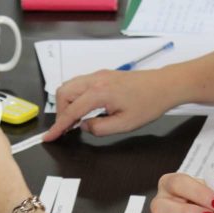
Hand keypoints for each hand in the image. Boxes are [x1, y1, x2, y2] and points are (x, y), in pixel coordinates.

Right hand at [43, 69, 178, 140]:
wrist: (164, 86)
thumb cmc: (149, 104)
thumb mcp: (124, 125)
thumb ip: (99, 128)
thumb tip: (84, 126)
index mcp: (99, 93)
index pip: (70, 111)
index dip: (58, 126)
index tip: (49, 137)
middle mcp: (95, 80)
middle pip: (63, 93)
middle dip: (60, 112)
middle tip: (65, 129)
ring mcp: (98, 75)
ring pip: (69, 86)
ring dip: (66, 103)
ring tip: (73, 120)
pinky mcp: (103, 75)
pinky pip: (79, 84)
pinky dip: (74, 96)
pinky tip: (82, 109)